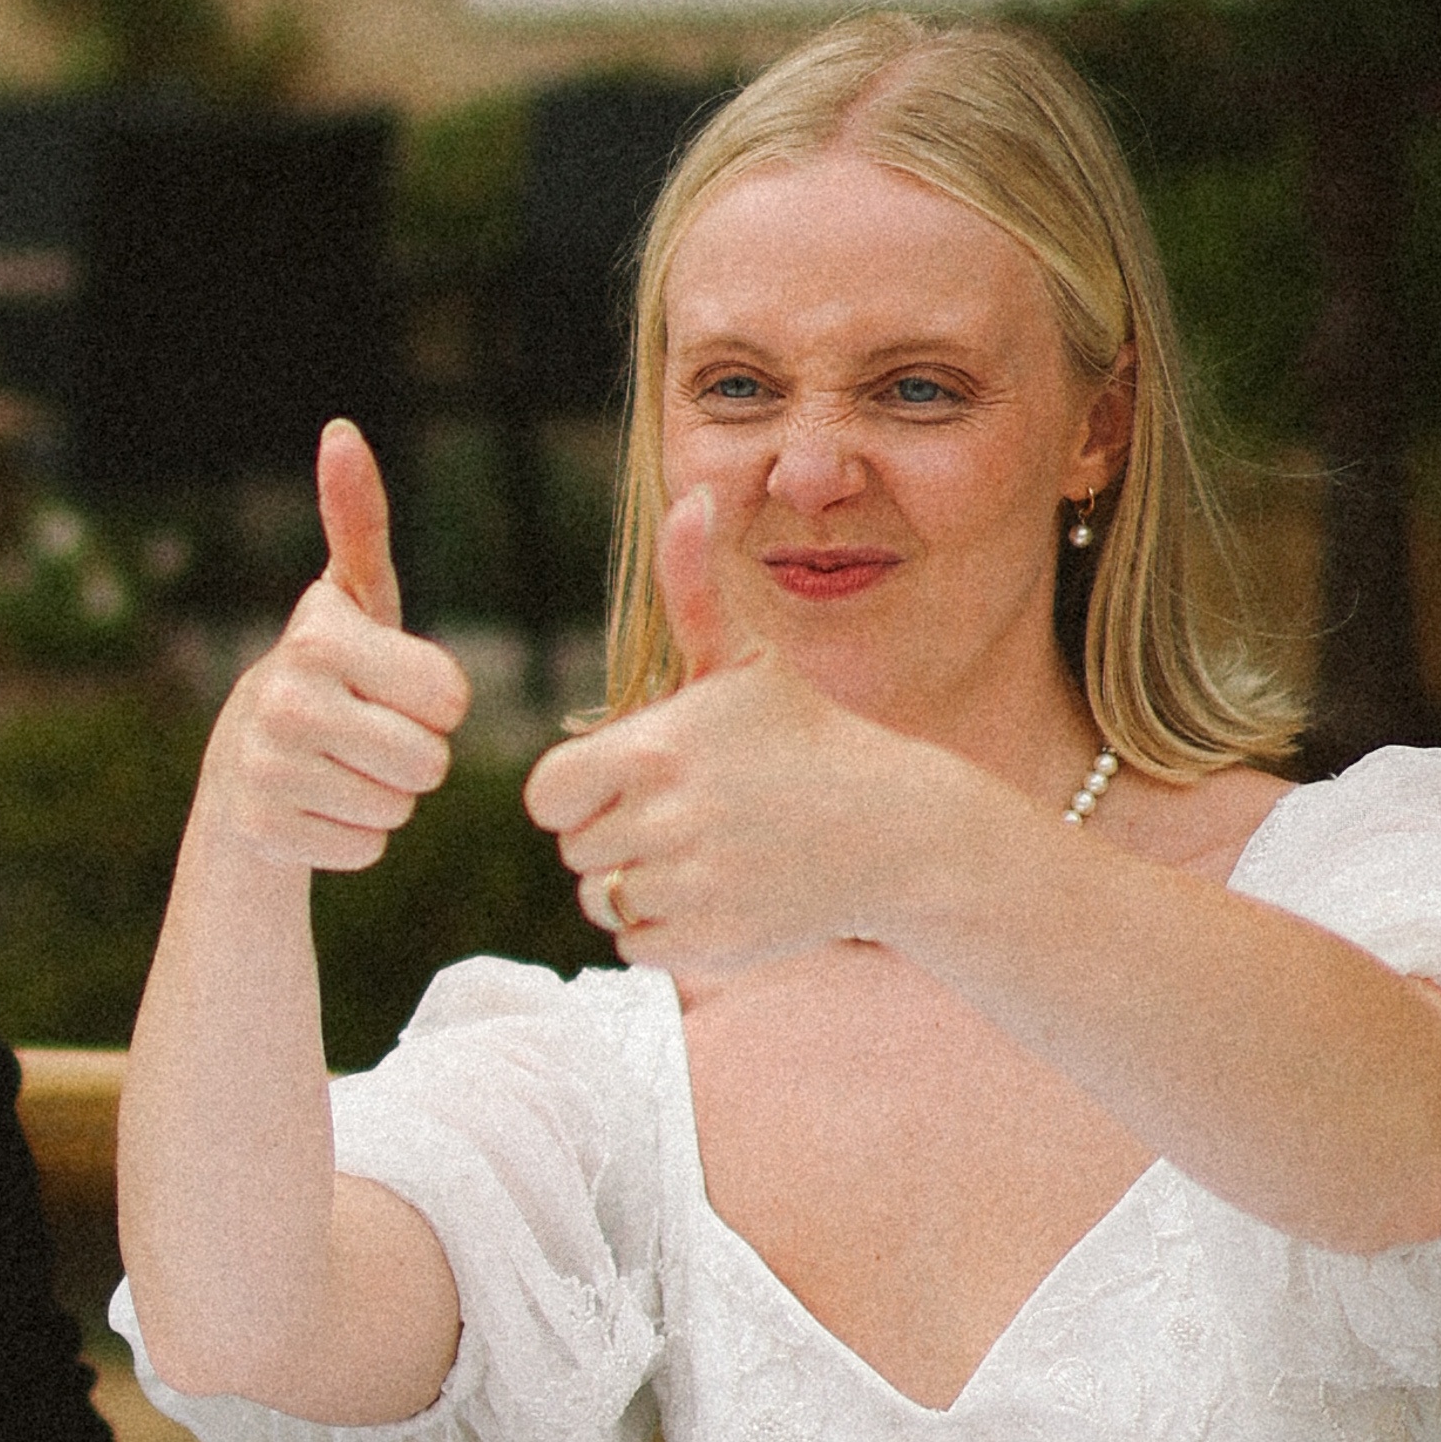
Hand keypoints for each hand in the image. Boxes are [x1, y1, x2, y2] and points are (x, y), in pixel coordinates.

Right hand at [192, 425, 467, 876]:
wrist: (244, 758)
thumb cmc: (330, 671)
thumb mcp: (355, 599)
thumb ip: (358, 520)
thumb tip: (340, 431)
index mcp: (319, 638)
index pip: (449, 699)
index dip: (434, 699)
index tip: (390, 685)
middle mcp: (285, 700)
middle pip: (429, 763)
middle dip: (414, 756)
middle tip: (367, 733)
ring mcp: (267, 770)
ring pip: (399, 810)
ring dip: (385, 796)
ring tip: (340, 766)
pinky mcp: (264, 830)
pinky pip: (367, 849)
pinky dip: (353, 836)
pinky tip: (318, 804)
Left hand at [522, 491, 968, 979]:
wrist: (892, 828)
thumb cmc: (803, 735)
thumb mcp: (745, 659)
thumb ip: (696, 586)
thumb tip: (691, 497)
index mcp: (655, 751)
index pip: (548, 794)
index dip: (579, 787)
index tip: (631, 775)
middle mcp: (666, 822)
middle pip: (575, 849)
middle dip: (614, 832)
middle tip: (685, 811)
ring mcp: (691, 886)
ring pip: (602, 900)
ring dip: (638, 880)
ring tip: (704, 849)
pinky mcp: (713, 941)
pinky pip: (637, 944)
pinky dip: (665, 927)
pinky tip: (719, 889)